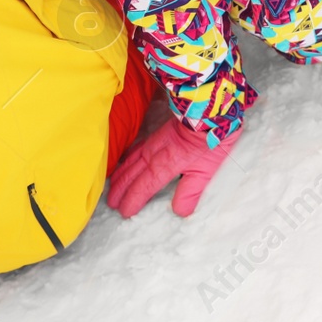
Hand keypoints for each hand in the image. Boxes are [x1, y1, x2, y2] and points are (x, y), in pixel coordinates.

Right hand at [106, 118, 237, 217]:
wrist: (210, 109)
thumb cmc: (210, 141)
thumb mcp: (206, 170)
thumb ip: (190, 191)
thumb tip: (179, 212)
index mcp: (166, 164)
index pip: (145, 186)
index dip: (134, 199)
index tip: (124, 211)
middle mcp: (155, 153)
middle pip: (133, 174)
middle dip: (121, 189)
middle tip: (111, 203)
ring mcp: (155, 141)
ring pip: (132, 160)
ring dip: (121, 175)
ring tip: (111, 186)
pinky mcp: (159, 132)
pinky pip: (137, 147)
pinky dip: (127, 156)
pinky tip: (123, 160)